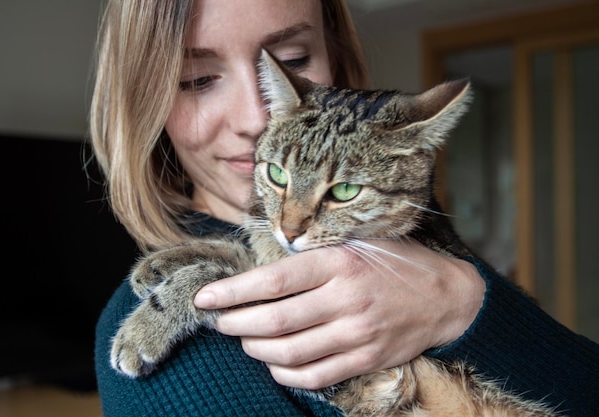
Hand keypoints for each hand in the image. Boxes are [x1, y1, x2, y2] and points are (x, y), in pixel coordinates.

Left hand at [194, 238, 484, 389]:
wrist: (448, 296)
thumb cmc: (396, 262)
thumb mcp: (358, 241)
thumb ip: (316, 252)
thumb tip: (265, 268)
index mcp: (339, 263)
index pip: (273, 280)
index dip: (233, 291)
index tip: (205, 297)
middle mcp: (346, 299)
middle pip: (275, 321)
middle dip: (235, 324)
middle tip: (219, 321)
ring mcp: (358, 333)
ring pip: (290, 352)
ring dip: (256, 349)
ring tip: (244, 339)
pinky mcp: (367, 359)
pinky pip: (315, 376)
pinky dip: (286, 374)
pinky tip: (273, 364)